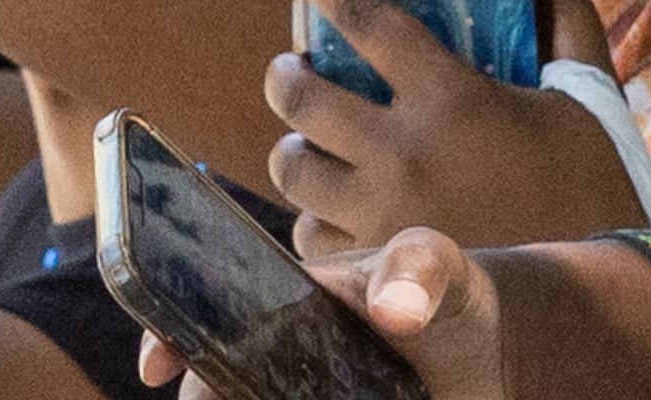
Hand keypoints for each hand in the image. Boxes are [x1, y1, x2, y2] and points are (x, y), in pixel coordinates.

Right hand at [138, 228, 510, 396]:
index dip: (169, 336)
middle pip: (215, 385)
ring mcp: (298, 398)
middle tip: (223, 398)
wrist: (492, 354)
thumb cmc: (451, 295)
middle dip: (207, 394)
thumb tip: (394, 310)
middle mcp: (275, 359)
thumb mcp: (437, 264)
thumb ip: (417, 269)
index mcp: (281, 302)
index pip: (206, 314)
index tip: (158, 362)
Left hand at [252, 0, 642, 253]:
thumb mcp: (586, 94)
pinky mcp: (370, 264)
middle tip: (296, 74)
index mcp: (451, 94)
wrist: (587, 292)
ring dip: (296, 150)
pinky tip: (345, 210)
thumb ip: (567, 20)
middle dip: (285, 77)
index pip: (363, 15)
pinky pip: (308, 232)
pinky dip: (319, 217)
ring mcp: (380, 211)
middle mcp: (403, 149)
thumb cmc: (589, 182)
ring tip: (316, 147)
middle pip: (298, 95)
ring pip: (289, 168)